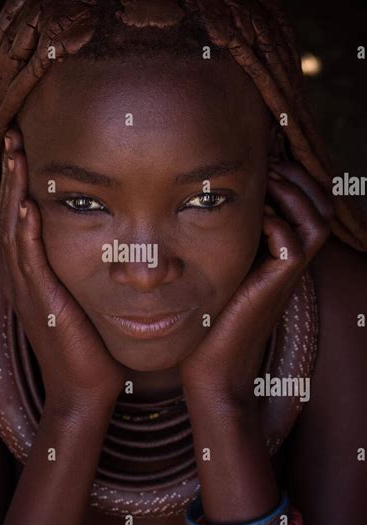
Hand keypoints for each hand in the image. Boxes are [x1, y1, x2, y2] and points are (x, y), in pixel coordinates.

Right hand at [0, 127, 125, 419]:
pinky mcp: (41, 303)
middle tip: (12, 136)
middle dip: (11, 175)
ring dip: (13, 191)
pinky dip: (25, 232)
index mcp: (33, 273)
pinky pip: (28, 261)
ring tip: (14, 155)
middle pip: (10, 214)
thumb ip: (88, 269)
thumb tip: (111, 244)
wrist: (86, 388)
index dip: (19, 181)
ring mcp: (28, 290)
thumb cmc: (92, 344)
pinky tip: (27, 205)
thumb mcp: (86, 298)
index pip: (21, 216)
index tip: (27, 147)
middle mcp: (23, 277)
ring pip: (13, 231)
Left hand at [179, 159, 333, 409]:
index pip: (308, 200)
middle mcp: (290, 260)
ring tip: (263, 182)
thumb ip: (222, 234)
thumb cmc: (207, 316)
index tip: (263, 157)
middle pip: (321, 203)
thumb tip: (204, 196)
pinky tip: (252, 218)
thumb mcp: (216, 265)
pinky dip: (276, 224)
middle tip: (267, 163)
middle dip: (297, 175)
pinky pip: (293, 245)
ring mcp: (286, 274)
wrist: (210, 366)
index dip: (294, 174)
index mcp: (280, 250)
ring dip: (291, 193)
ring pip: (316, 219)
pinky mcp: (275, 287)